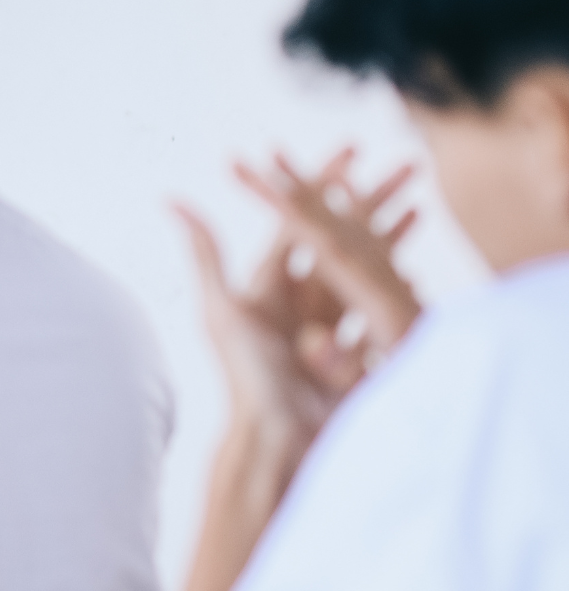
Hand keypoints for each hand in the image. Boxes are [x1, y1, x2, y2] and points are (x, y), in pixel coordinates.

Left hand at [172, 151, 418, 505]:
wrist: (276, 443)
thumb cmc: (248, 379)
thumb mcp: (225, 310)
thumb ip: (206, 254)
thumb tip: (171, 199)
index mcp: (266, 286)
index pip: (301, 221)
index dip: (327, 182)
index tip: (354, 148)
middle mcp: (293, 304)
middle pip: (338, 240)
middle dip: (373, 201)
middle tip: (410, 167)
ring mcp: (321, 331)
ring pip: (359, 273)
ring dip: (387, 239)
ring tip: (419, 208)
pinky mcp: (343, 360)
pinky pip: (371, 320)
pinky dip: (391, 294)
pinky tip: (413, 275)